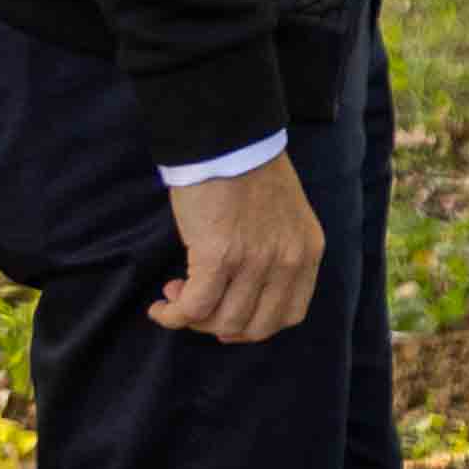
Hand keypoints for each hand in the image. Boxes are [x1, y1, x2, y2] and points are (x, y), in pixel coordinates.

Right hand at [155, 152, 325, 342]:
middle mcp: (287, 262)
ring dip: (193, 318)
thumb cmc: (250, 172)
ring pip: (222, 321)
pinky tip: (160, 307)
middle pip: (255, 327)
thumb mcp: (286, 218)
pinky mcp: (218, 256)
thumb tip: (242, 294)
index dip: (255, 326)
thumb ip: (278, 254)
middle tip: (198, 305)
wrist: (228, 141)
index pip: (290, 315)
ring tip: (176, 292)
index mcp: (308, 252)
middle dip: (220, 326)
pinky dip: (172, 315)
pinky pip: (194, 307)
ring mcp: (255, 261)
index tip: (229, 317)